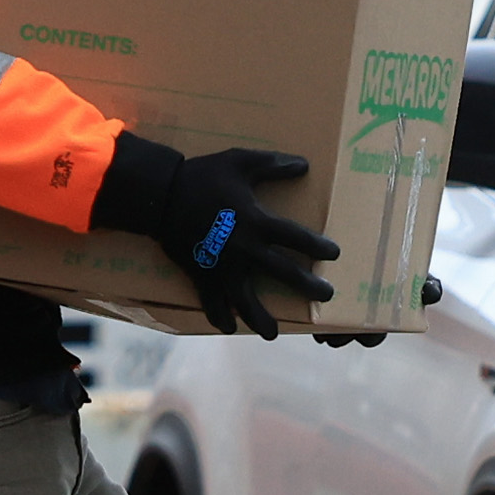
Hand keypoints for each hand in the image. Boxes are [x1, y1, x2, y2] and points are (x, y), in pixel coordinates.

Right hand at [130, 143, 337, 338]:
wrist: (161, 196)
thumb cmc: (202, 176)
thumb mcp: (239, 161)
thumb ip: (272, 164)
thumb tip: (304, 165)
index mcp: (257, 222)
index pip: (297, 238)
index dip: (319, 247)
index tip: (334, 254)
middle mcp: (245, 250)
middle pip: (284, 273)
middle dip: (308, 286)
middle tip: (326, 295)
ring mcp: (222, 266)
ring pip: (245, 299)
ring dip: (260, 318)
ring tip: (271, 333)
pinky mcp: (201, 275)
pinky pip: (211, 302)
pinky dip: (219, 316)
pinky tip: (229, 327)